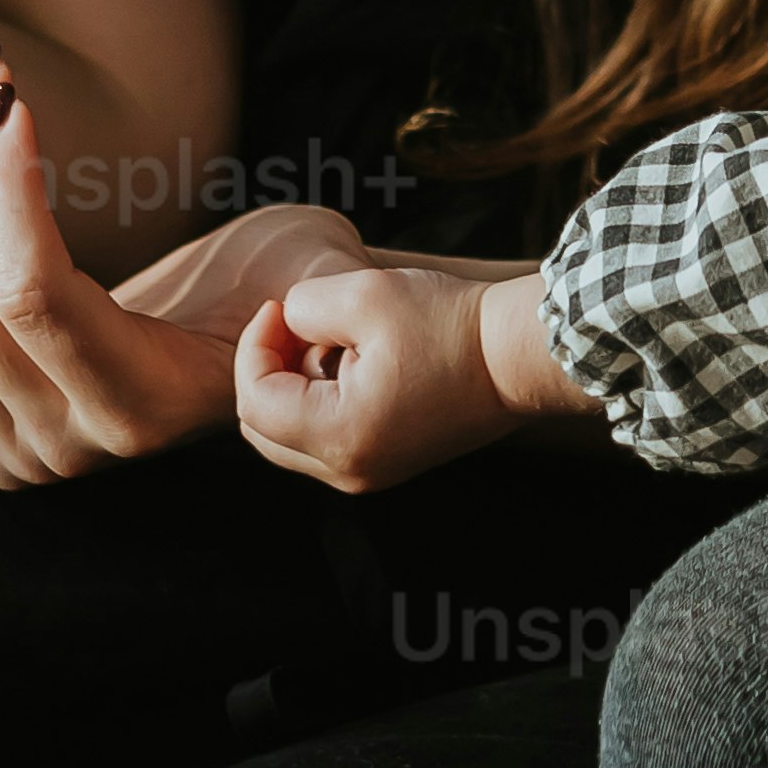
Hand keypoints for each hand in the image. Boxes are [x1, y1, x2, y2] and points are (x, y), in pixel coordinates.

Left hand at [0, 68, 360, 487]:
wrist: (247, 345)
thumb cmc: (292, 288)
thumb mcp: (322, 277)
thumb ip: (322, 289)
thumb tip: (295, 295)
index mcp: (142, 411)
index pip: (35, 297)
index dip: (7, 189)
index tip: (13, 97)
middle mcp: (63, 445)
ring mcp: (9, 444)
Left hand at [235, 258, 538, 496]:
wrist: (514, 356)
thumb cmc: (447, 323)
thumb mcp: (364, 294)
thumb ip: (302, 306)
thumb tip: (285, 322)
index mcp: (340, 436)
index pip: (255, 402)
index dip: (252, 347)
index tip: (278, 307)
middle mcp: (350, 470)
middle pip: (263, 430)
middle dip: (266, 371)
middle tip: (294, 324)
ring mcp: (369, 473)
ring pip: (290, 437)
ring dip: (292, 387)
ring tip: (330, 341)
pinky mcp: (386, 463)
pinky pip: (324, 439)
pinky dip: (319, 401)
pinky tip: (351, 361)